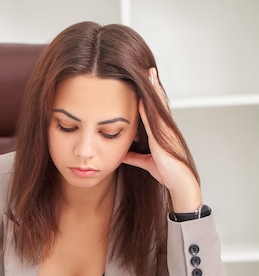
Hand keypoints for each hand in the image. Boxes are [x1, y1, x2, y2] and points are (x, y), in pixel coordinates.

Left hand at [122, 68, 201, 211]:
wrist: (178, 182)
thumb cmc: (166, 172)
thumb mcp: (145, 162)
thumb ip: (133, 156)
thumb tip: (122, 154)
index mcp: (161, 132)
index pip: (154, 110)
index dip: (151, 96)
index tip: (146, 82)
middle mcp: (164, 128)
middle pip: (158, 103)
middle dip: (154, 86)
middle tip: (149, 70)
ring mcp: (165, 131)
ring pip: (158, 106)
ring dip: (153, 90)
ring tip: (149, 74)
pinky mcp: (162, 137)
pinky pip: (154, 119)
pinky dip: (148, 107)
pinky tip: (141, 98)